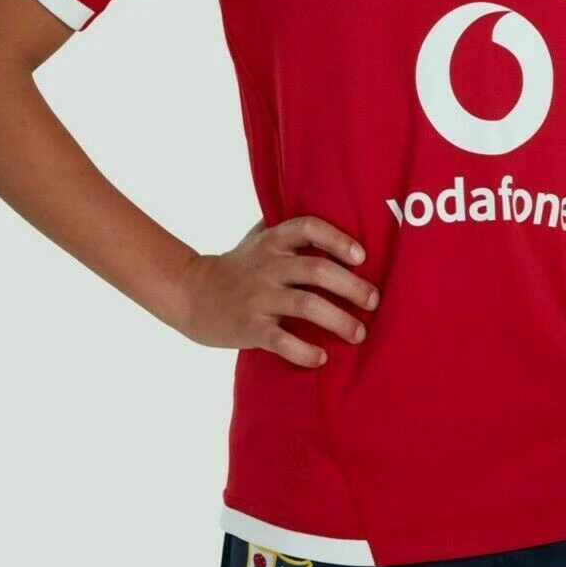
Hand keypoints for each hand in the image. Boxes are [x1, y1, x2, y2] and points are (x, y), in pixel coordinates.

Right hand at [168, 215, 379, 367]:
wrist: (191, 294)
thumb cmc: (236, 266)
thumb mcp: (256, 239)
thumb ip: (287, 227)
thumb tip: (329, 209)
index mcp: (272, 241)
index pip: (309, 227)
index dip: (338, 239)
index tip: (362, 257)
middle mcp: (267, 265)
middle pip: (317, 270)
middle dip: (352, 287)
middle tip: (374, 301)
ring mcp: (258, 297)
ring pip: (306, 305)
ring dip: (338, 320)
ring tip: (359, 334)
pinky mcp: (249, 327)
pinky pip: (281, 340)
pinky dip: (304, 350)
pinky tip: (321, 358)